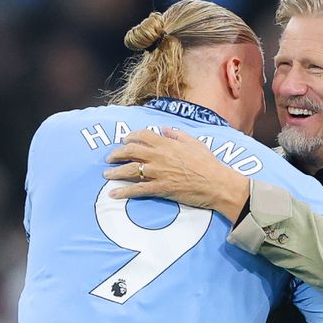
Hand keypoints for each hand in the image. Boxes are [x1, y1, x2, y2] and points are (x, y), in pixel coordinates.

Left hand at [104, 128, 250, 221]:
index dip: (130, 137)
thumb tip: (164, 128)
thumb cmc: (209, 163)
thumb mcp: (194, 142)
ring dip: (115, 172)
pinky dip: (123, 192)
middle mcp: (159, 156)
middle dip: (116, 154)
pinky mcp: (160, 188)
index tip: (124, 140)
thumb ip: (177, 134)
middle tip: (110, 158)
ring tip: (106, 175)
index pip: (142, 135)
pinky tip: (113, 194)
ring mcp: (158, 172)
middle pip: (130, 151)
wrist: (216, 184)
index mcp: (167, 143)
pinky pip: (137, 189)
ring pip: (129, 170)